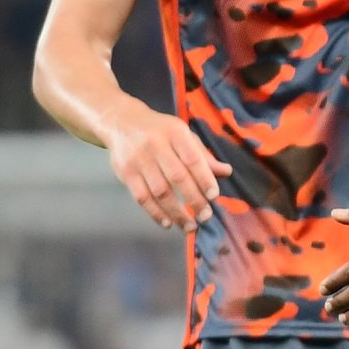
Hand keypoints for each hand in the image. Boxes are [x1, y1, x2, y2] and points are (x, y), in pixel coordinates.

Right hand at [106, 104, 230, 231]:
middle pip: (177, 177)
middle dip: (194, 199)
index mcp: (175, 133)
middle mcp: (156, 145)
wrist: (122, 122)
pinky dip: (155, 213)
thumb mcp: (184, 135)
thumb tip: (226, 172)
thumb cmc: (161, 131)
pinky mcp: (125, 173)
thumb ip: (203, 155)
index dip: (204, 178)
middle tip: (206, 216)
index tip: (214, 196)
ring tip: (190, 226)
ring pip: (159, 191)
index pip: (192, 158)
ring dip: (176, 212)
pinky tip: (168, 223)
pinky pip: (141, 197)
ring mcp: (138, 160)